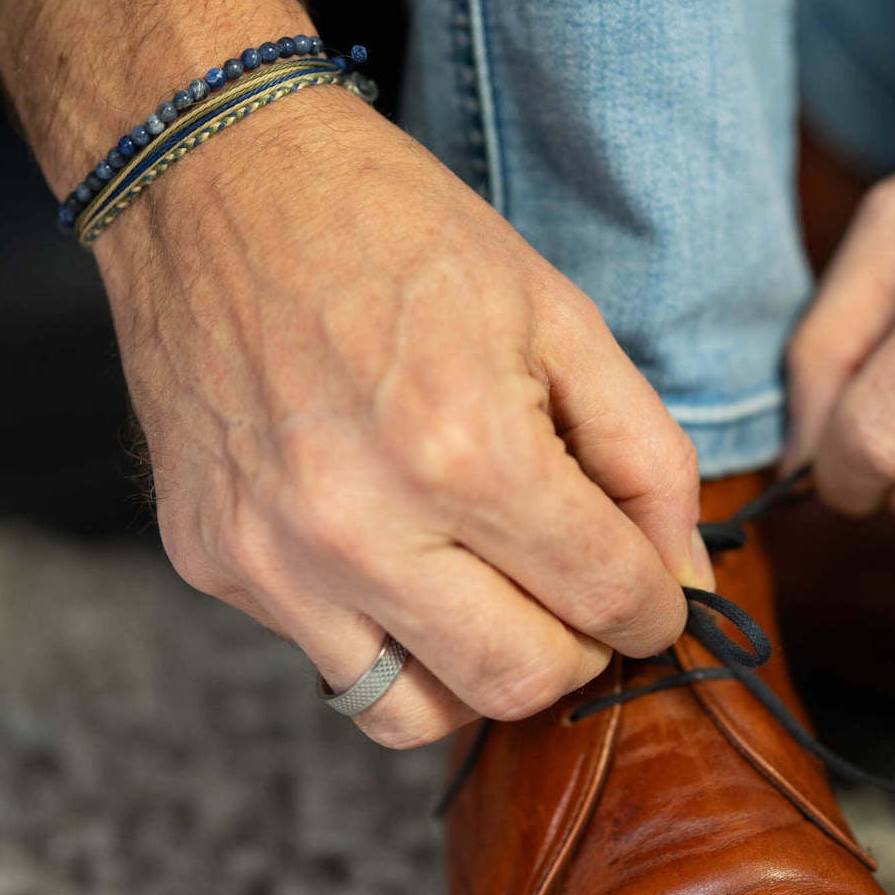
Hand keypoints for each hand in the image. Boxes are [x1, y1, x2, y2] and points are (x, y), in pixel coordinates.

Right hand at [99, 85, 705, 747]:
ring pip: (417, 715)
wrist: (215, 178)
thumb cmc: (398, 231)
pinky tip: (394, 557)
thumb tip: (683, 577)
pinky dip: (385, 636)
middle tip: (578, 594)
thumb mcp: (559, 315)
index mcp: (467, 448)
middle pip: (522, 683)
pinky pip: (328, 661)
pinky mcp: (212, 562)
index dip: (657, 607)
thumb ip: (645, 457)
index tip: (652, 593)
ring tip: (489, 596)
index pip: (608, 599)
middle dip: (580, 650)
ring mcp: (272, 557)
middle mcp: (360, 525)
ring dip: (480, 672)